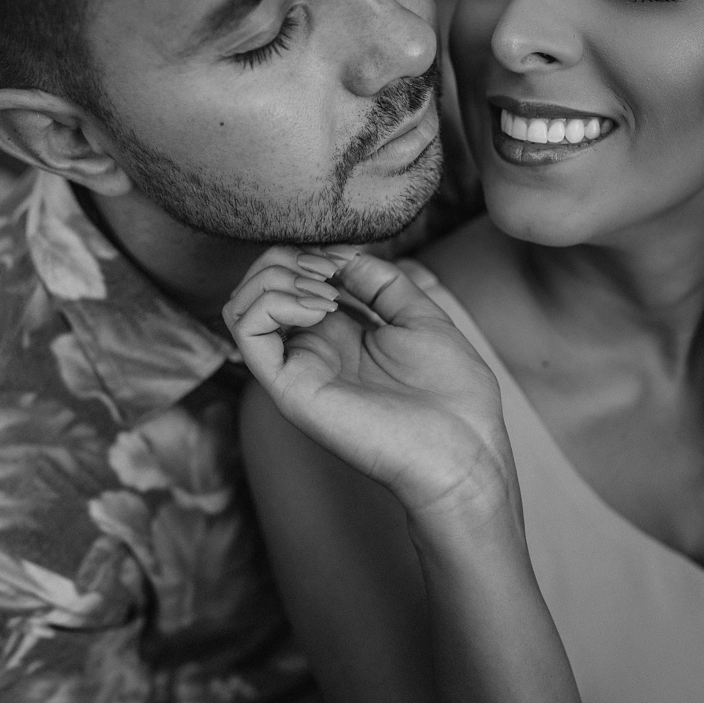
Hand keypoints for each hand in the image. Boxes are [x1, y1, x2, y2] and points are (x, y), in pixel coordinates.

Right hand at [223, 246, 516, 524]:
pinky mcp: (289, 387)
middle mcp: (312, 351)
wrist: (462, 450)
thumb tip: (344, 255)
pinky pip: (246, 330)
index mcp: (342, 336)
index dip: (311, 253)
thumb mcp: (421, 318)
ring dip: (277, 277)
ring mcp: (297, 369)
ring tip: (326, 291)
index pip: (293, 281)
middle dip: (288, 258)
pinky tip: (321, 308)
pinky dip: (274, 301)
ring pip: (241, 304)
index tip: (345, 254)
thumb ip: (383, 283)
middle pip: (259, 286)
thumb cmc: (453, 396)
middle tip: (330, 269)